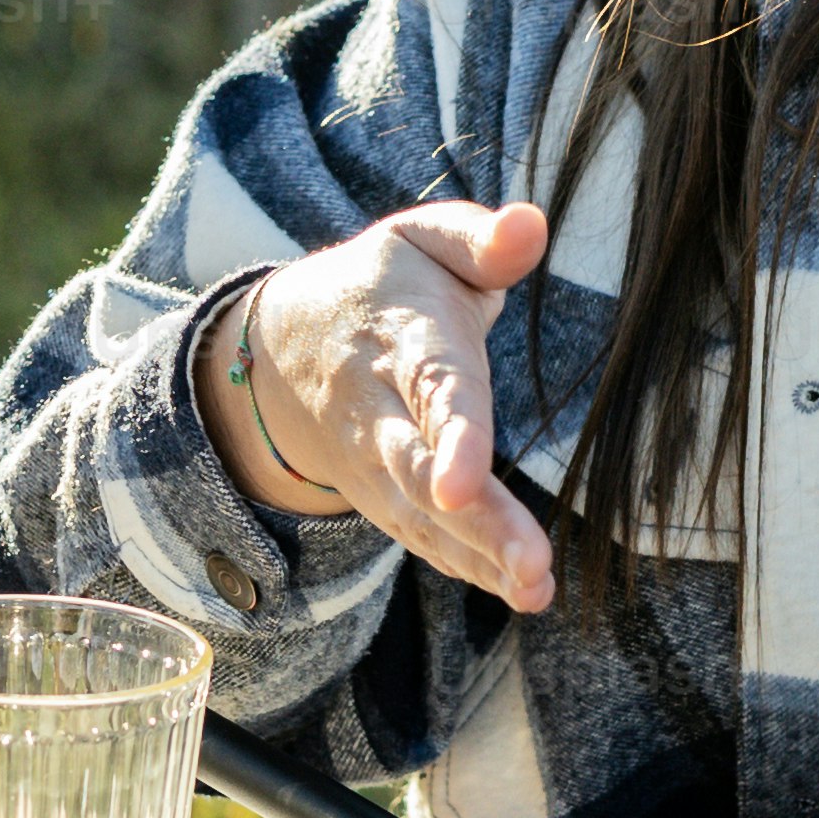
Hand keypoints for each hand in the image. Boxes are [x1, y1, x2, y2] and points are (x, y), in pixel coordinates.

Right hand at [204, 199, 558, 611]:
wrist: (282, 350)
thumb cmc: (381, 287)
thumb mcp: (419, 239)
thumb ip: (477, 239)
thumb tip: (531, 225)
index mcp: (403, 340)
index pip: (431, 390)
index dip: (452, 438)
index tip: (465, 483)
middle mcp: (382, 411)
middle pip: (422, 471)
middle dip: (476, 520)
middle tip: (532, 565)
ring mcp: (377, 462)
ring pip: (423, 517)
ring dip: (481, 558)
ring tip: (536, 589)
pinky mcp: (385, 497)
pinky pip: (422, 537)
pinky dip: (467, 567)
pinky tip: (521, 592)